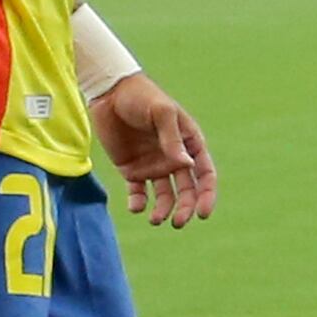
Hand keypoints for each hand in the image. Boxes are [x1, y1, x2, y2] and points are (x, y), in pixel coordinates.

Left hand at [94, 71, 216, 226]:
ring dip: (163, 211)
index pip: (204, 174)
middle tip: (177, 223)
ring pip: (164, 196)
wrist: (109, 92)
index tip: (203, 213)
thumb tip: (187, 166)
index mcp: (189, 143)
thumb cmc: (141, 97)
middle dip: (185, 208)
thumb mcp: (161, 113)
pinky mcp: (132, 170)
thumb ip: (173, 139)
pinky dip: (139, 204)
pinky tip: (136, 207)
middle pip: (186, 190)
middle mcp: (174, 158)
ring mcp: (153, 165)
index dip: (206, 195)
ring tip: (155, 219)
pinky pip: (139, 193)